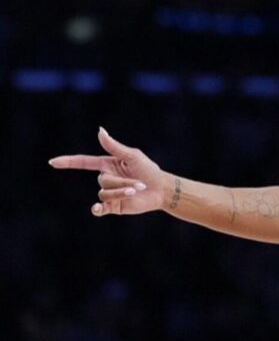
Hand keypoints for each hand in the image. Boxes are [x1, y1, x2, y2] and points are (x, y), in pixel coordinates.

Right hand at [49, 127, 170, 216]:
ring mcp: (109, 193)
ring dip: (122, 192)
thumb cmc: (149, 170)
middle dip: (122, 182)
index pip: (83, 162)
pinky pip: (100, 209)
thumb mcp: (132, 155)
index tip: (53, 162)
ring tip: (138, 190)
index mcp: (107, 165)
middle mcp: (106, 178)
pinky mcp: (114, 206)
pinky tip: (97, 208)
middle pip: (103, 180)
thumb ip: (114, 146)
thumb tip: (99, 130)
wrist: (162, 189)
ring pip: (105, 193)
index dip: (68, 162)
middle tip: (140, 183)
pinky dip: (97, 209)